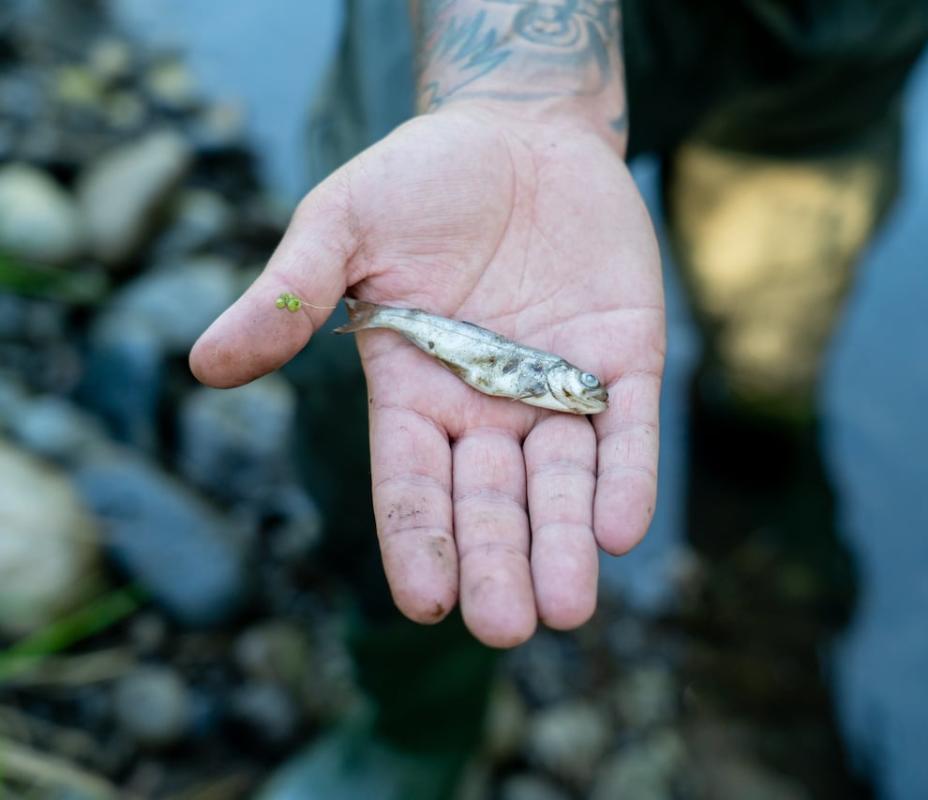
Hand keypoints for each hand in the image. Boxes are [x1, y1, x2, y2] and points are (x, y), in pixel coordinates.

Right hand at [190, 108, 664, 646]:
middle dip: (499, 564)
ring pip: (562, 483)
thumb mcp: (343, 224)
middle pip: (491, 502)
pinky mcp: (624, 359)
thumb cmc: (419, 179)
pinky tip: (622, 528)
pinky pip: (626, 429)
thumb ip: (291, 293)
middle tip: (506, 628)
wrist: (519, 130)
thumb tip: (205, 365)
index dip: (420, 540)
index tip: (427, 601)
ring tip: (567, 607)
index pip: (413, 485)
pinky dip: (627, 476)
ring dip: (566, 542)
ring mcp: (558, 387)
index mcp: (414, 392)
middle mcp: (487, 407)